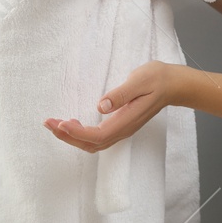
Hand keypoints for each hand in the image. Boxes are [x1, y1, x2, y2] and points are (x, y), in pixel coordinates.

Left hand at [44, 61, 176, 151]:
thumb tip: (101, 106)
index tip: (60, 123)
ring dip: (71, 136)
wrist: (174, 84)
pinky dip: (80, 133)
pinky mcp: (120, 124)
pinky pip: (97, 137)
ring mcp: (122, 129)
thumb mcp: (140, 80)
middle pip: (91, 143)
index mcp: (126, 121)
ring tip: (53, 124)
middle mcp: (123, 130)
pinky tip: (71, 123)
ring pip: (93, 143)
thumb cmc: (157, 79)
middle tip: (47, 123)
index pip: (97, 135)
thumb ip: (121, 94)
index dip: (77, 133)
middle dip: (67, 136)